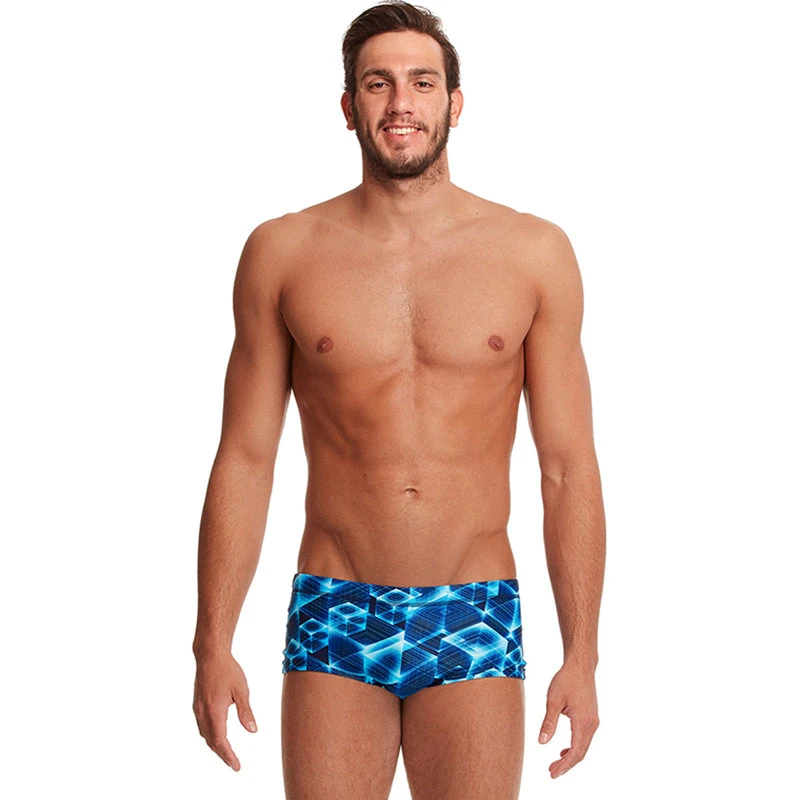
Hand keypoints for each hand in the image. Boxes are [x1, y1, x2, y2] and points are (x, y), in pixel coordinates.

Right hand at [192, 651, 257, 770]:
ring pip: (205, 734)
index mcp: (214, 712)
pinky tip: (217, 734)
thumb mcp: (241, 690)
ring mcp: (198, 709)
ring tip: (227, 752)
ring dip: (215, 745)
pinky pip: (202, 726)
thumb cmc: (227, 670)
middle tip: (234, 763)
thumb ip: (245, 712)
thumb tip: (252, 731)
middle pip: (211, 742)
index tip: (236, 766)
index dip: (228, 756)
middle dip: (223, 754)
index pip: (221, 741)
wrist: (210, 655)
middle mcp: (203, 713)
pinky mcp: (197, 704)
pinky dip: (210, 735)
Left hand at [538, 661, 598, 778]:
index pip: (575, 751)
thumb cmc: (566, 680)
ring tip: (555, 764)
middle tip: (551, 772)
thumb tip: (542, 742)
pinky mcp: (591, 717)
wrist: (580, 666)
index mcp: (583, 721)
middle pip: (581, 752)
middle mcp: (592, 724)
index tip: (552, 773)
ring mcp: (593, 721)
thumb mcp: (553, 700)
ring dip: (571, 757)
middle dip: (567, 765)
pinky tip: (564, 750)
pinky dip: (575, 747)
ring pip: (584, 746)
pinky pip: (585, 738)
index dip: (564, 765)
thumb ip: (549, 722)